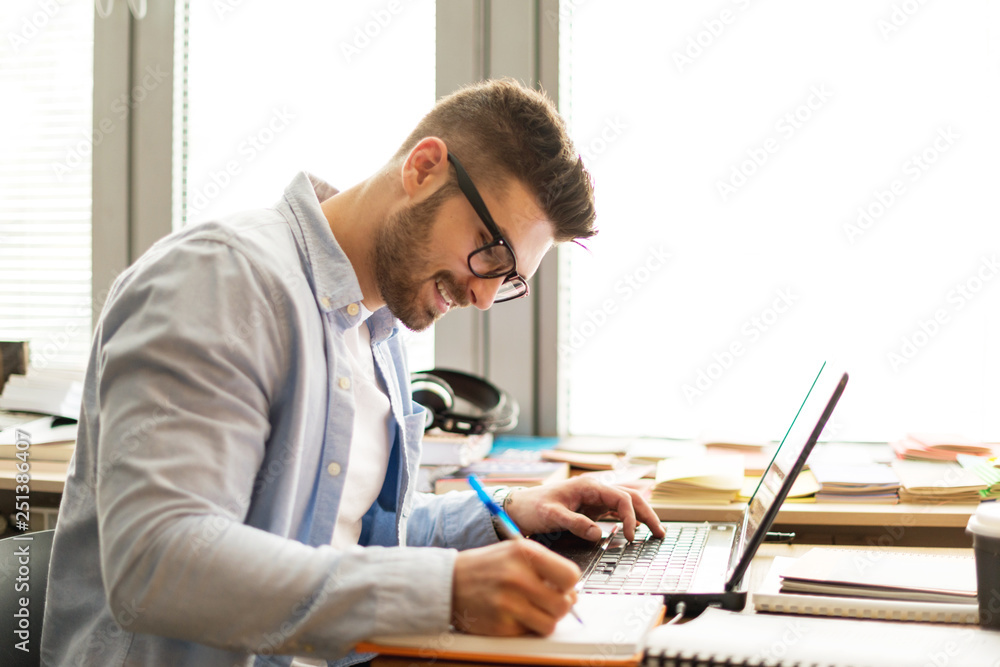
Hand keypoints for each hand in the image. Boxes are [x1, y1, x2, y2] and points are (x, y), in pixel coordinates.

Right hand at [451, 539, 579, 635]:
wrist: (449, 582)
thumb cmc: (486, 566)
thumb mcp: (515, 552)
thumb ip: (545, 567)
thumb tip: (573, 592)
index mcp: (525, 553)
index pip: (570, 575)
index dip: (569, 585)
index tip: (562, 587)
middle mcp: (517, 577)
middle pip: (563, 604)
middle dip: (559, 606)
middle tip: (547, 602)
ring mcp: (508, 603)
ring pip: (549, 624)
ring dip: (544, 620)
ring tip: (530, 609)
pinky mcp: (500, 625)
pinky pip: (528, 633)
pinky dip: (524, 628)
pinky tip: (512, 615)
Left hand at [504, 476, 664, 541]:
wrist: (520, 507)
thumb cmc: (533, 508)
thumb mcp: (551, 516)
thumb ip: (575, 523)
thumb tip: (599, 534)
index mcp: (588, 486)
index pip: (620, 499)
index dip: (629, 517)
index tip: (630, 537)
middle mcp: (595, 489)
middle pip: (630, 497)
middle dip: (647, 514)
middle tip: (660, 533)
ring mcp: (595, 498)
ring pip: (626, 503)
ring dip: (642, 515)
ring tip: (657, 531)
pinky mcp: (592, 508)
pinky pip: (616, 510)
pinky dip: (629, 518)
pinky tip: (637, 528)